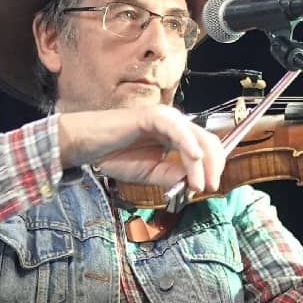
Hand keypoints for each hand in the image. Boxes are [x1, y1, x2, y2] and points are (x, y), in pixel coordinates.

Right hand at [57, 106, 225, 192]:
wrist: (89, 146)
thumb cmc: (116, 156)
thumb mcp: (151, 173)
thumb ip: (172, 176)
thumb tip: (195, 183)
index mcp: (177, 136)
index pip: (206, 148)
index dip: (213, 167)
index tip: (210, 187)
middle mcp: (175, 125)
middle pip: (208, 141)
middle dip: (214, 165)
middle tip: (210, 187)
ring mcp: (166, 118)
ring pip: (196, 137)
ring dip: (202, 162)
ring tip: (199, 183)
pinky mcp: (154, 116)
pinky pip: (177, 129)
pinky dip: (188, 143)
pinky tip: (194, 158)